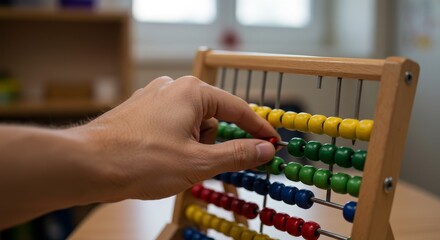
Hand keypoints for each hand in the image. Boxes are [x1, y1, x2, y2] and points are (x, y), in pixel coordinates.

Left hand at [71, 76, 277, 200]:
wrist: (87, 165)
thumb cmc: (141, 160)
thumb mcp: (198, 162)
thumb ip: (237, 154)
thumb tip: (265, 149)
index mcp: (192, 92)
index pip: (237, 109)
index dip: (258, 129)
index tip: (272, 143)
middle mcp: (173, 88)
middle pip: (211, 118)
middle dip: (212, 145)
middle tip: (202, 167)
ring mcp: (153, 98)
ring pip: (190, 126)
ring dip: (191, 148)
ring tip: (173, 166)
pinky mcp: (140, 112)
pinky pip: (170, 128)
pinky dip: (175, 146)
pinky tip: (160, 161)